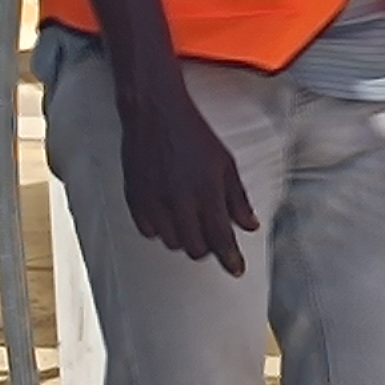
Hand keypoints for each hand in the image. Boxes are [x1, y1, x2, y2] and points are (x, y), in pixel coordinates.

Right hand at [118, 77, 255, 273]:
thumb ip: (238, 199)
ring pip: (172, 243)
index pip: (221, 238)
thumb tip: (251, 226)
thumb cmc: (194, 136)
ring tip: (191, 223)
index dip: (230, 259)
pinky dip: (161, 230)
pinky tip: (169, 217)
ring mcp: (154, 202)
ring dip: (185, 239)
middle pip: (195, 248)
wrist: (155, 114)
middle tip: (213, 237)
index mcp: (206, 192)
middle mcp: (179, 201)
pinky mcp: (134, 198)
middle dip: (208, 248)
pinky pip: (148, 231)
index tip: (237, 270)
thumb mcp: (225, 164)